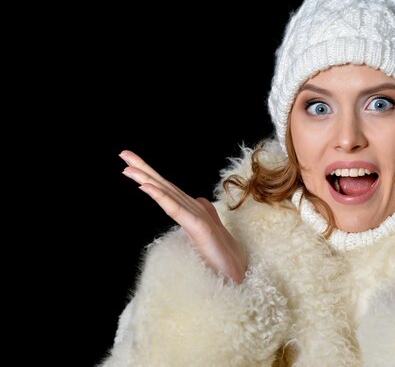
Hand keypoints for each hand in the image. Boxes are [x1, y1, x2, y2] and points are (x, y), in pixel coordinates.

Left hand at [119, 150, 247, 283]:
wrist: (238, 274)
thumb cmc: (223, 258)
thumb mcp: (207, 235)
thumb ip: (204, 216)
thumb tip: (199, 202)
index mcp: (194, 211)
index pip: (167, 191)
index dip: (149, 177)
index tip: (129, 166)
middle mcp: (195, 209)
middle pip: (165, 186)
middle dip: (143, 170)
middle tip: (123, 154)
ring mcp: (197, 217)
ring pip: (167, 194)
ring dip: (147, 178)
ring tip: (128, 167)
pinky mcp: (199, 228)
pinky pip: (176, 210)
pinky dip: (160, 196)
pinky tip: (146, 187)